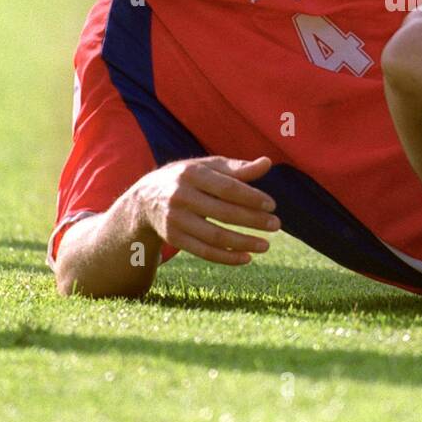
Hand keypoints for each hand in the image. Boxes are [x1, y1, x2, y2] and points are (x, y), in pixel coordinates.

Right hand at [130, 156, 279, 264]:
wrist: (145, 199)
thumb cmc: (187, 178)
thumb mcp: (208, 167)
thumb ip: (237, 168)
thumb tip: (267, 163)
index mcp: (192, 174)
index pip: (227, 188)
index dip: (251, 198)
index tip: (272, 206)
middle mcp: (181, 196)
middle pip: (223, 212)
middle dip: (252, 220)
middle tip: (276, 225)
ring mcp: (175, 219)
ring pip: (214, 236)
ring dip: (243, 243)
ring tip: (266, 245)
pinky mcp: (173, 238)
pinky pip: (203, 251)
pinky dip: (226, 257)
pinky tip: (246, 258)